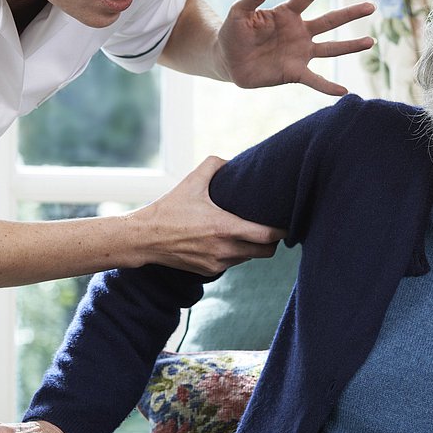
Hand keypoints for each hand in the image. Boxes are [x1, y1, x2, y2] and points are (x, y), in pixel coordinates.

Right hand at [129, 156, 285, 273]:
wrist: (145, 238)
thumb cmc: (169, 209)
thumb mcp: (191, 182)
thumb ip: (214, 165)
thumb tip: (232, 160)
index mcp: (224, 227)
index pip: (267, 236)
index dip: (282, 230)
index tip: (287, 222)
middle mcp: (224, 249)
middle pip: (265, 252)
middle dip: (272, 241)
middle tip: (272, 228)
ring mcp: (217, 263)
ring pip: (249, 258)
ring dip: (253, 247)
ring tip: (250, 232)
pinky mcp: (209, 271)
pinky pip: (233, 263)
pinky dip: (236, 253)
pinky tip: (229, 240)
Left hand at [217, 0, 374, 95]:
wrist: (227, 61)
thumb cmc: (234, 33)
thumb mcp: (240, 11)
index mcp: (286, 14)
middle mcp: (299, 32)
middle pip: (330, 20)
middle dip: (350, 14)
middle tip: (372, 6)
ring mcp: (300, 52)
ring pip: (331, 48)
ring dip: (350, 46)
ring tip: (370, 42)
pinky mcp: (294, 72)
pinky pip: (315, 80)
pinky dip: (329, 86)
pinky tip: (344, 91)